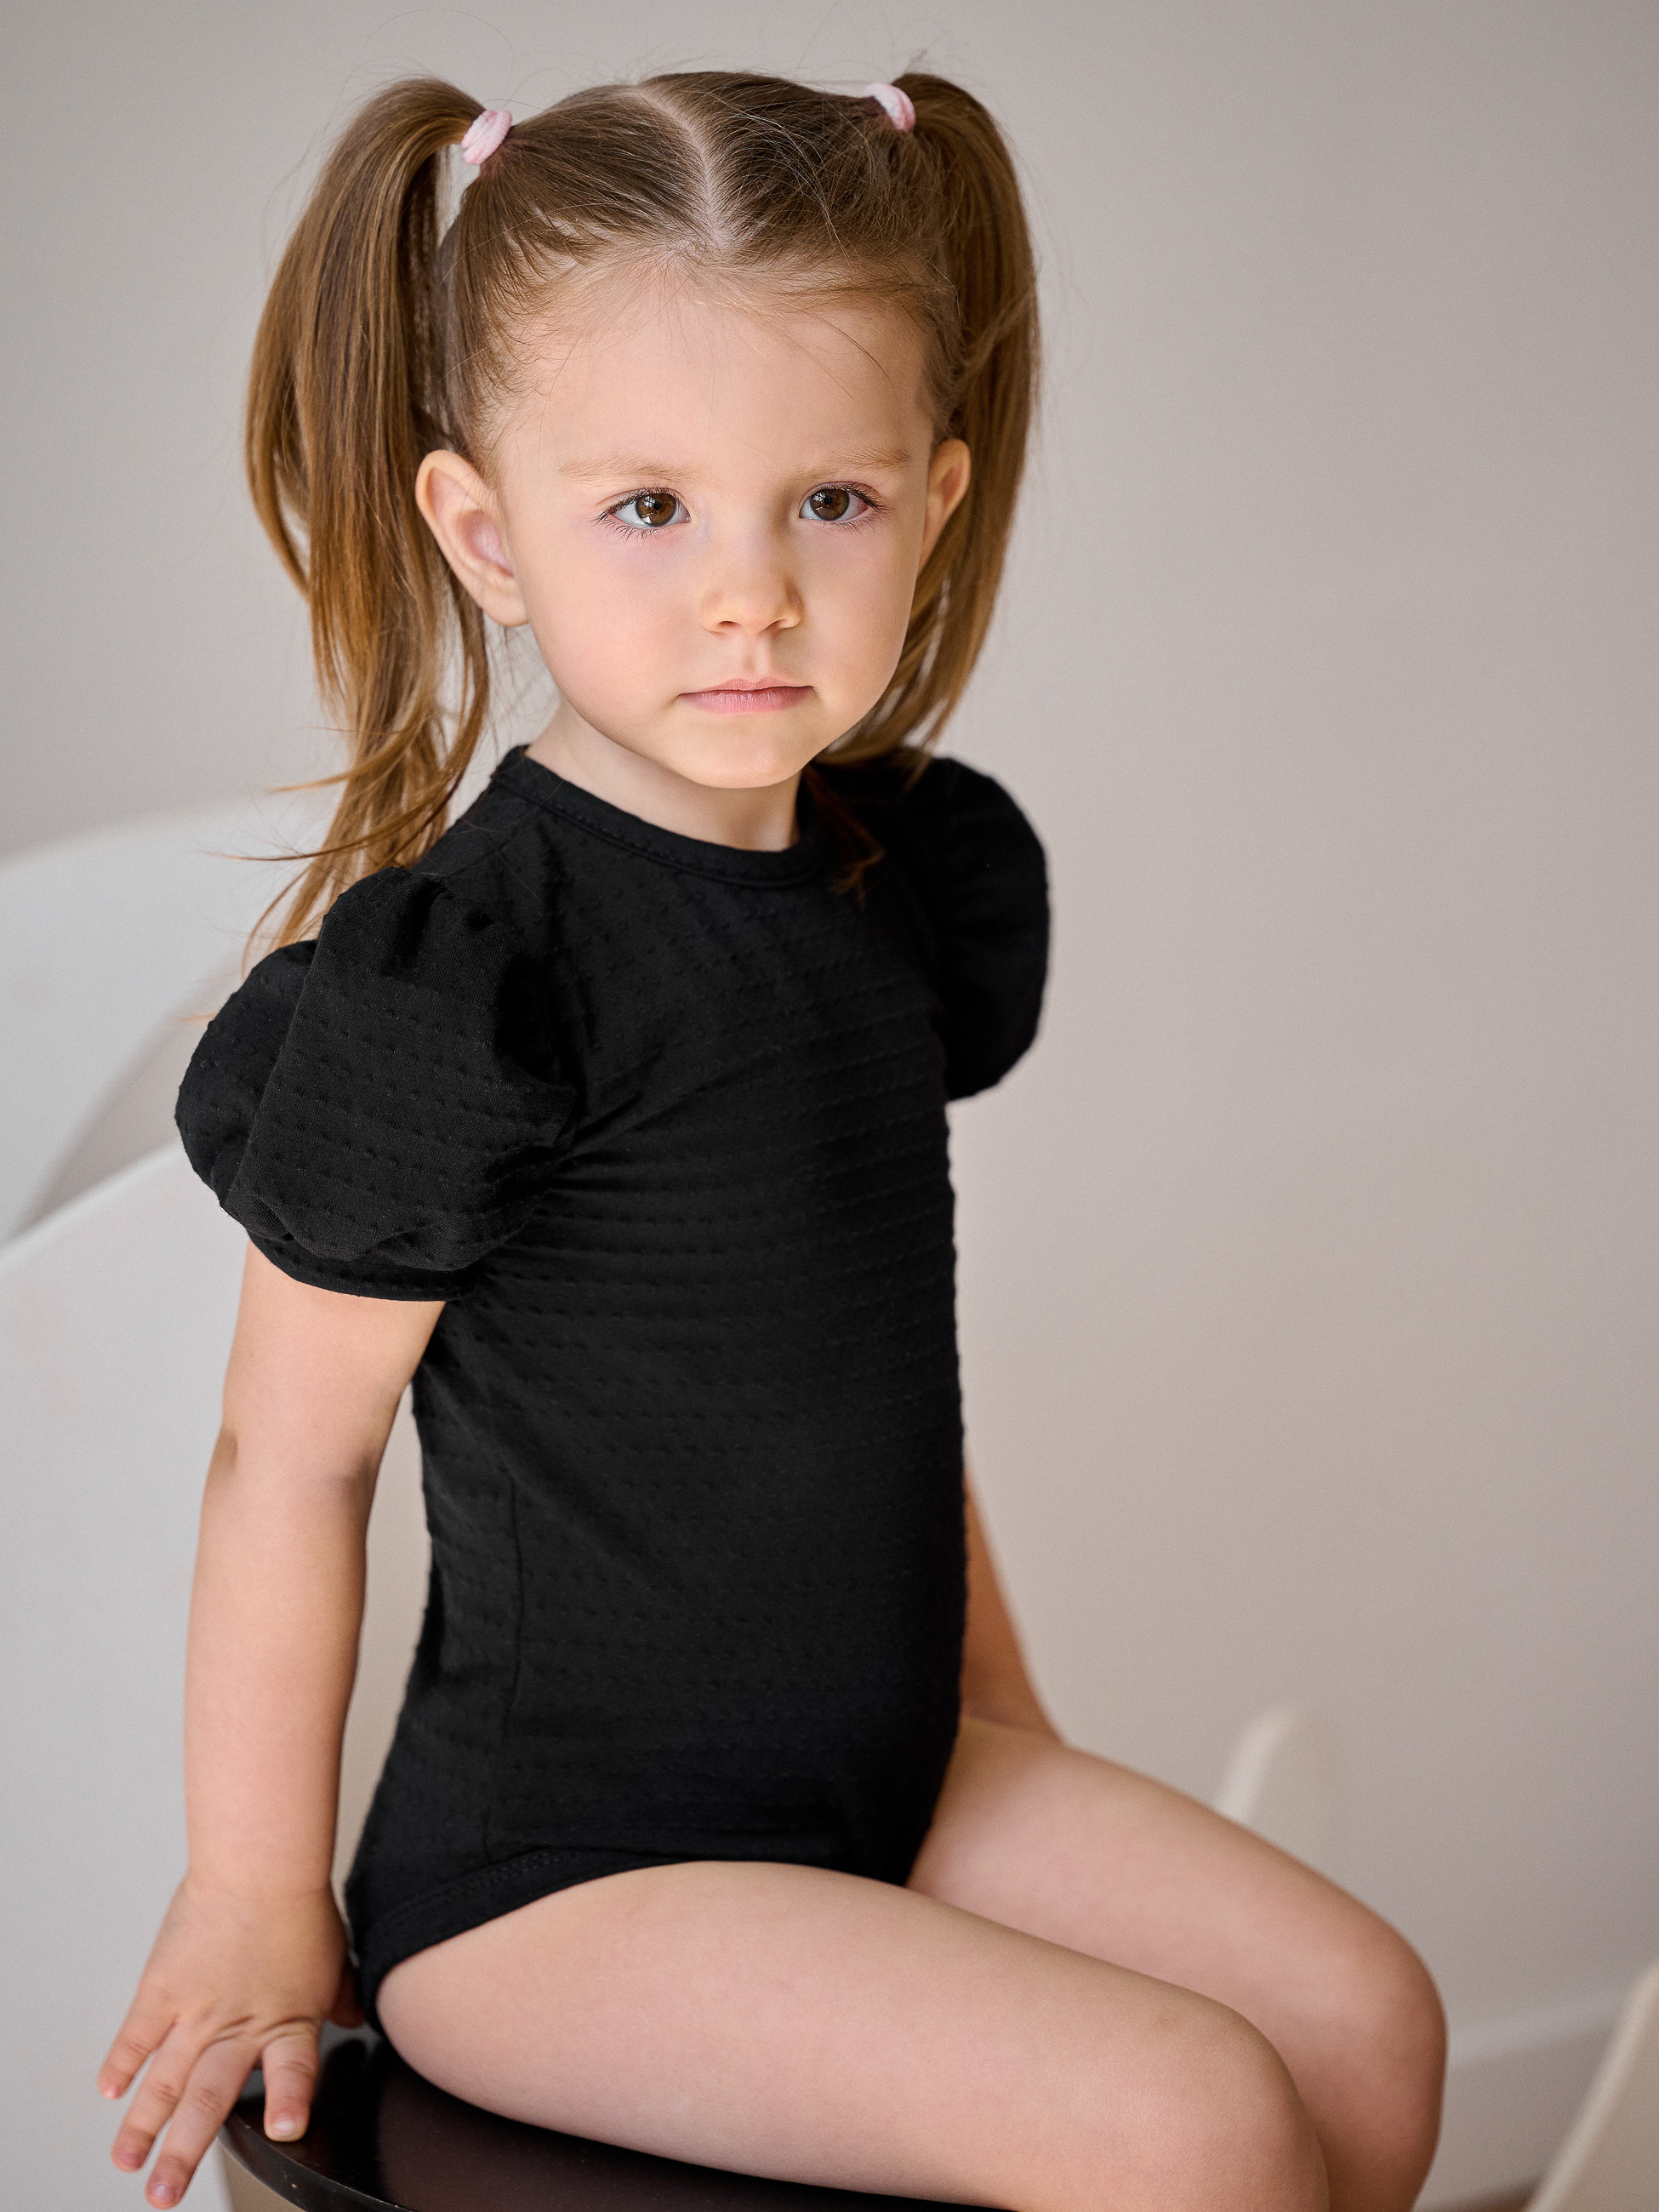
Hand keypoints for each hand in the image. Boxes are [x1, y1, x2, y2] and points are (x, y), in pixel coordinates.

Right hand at [98, 1874, 362, 2206]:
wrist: (259, 1862)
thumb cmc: (299, 1906)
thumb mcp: (332, 1961)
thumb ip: (336, 2000)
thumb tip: (353, 2017)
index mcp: (286, 2021)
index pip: (292, 2070)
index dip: (289, 2099)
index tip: (285, 2128)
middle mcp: (238, 2025)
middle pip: (207, 2099)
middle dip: (183, 2154)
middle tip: (163, 2197)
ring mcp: (196, 2010)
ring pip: (163, 2080)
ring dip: (141, 2126)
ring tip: (126, 2162)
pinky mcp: (163, 1988)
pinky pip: (138, 2034)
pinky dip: (121, 2063)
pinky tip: (110, 2092)